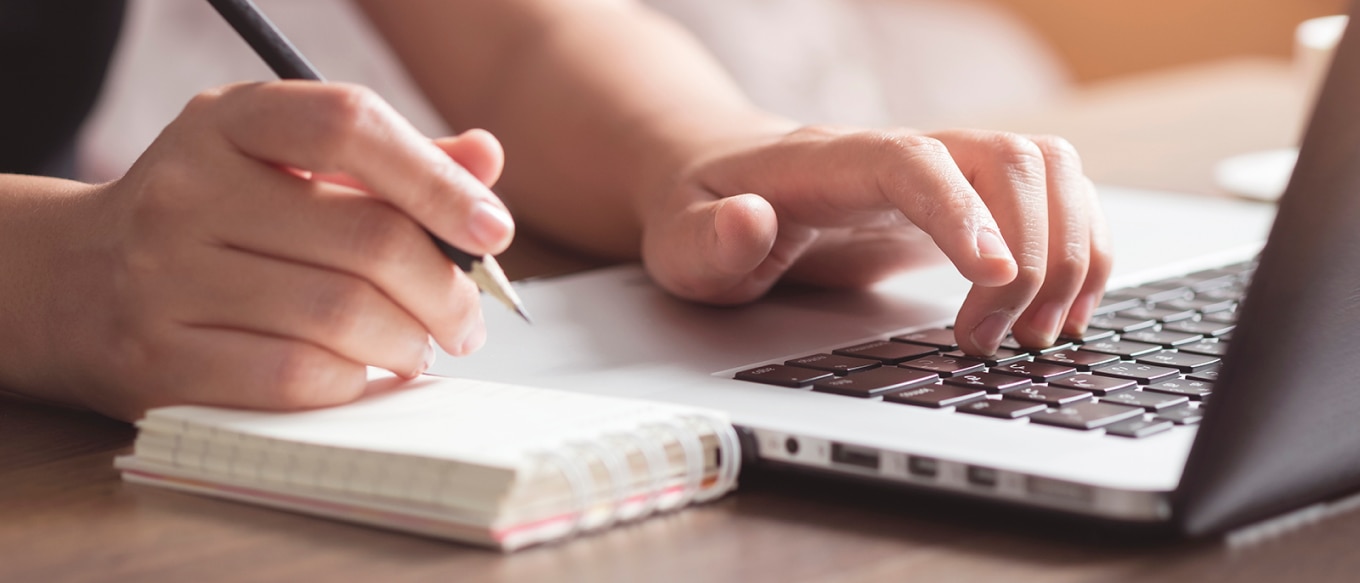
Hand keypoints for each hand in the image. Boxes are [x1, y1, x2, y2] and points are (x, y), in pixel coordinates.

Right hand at [35, 82, 513, 419]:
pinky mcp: (158, 359)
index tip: (492, 229)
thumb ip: (386, 160)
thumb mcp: (282, 163)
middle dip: (444, 289)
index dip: (438, 180)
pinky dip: (353, 381)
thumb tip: (484, 160)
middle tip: (466, 318)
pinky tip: (363, 374)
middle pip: (366, 239)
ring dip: (408, 341)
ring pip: (340, 315)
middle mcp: (188, 189)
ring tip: (419, 345)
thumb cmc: (212, 218)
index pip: (349, 125)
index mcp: (229, 122)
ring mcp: (164, 276)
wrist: (71, 281)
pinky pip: (295, 377)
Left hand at [640, 125, 1111, 355]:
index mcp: (832, 160)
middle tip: (994, 341)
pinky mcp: (969, 201)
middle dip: (1029, 255)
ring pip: (1048, 171)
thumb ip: (710, 239)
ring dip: (1068, 253)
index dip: (962, 212)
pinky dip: (1080, 250)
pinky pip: (1056, 199)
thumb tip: (747, 221)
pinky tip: (1062, 310)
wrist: (724, 185)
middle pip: (1006, 160)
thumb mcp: (683, 241)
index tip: (993, 279)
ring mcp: (945, 172)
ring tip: (1038, 334)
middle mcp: (903, 153)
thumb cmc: (707, 213)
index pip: (914, 162)